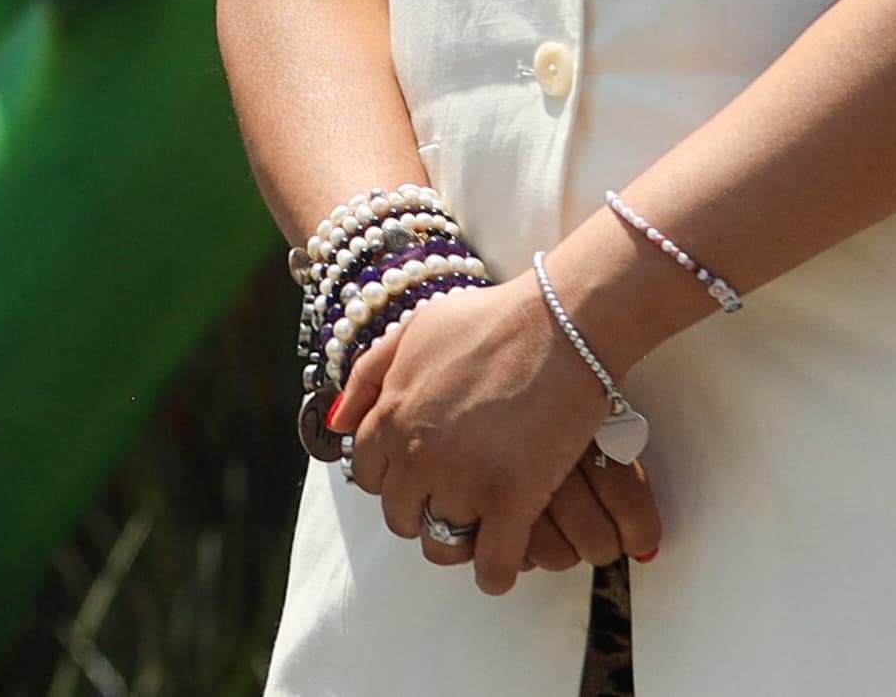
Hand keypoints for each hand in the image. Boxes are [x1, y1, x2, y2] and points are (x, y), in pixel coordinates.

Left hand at [334, 277, 637, 593]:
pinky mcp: (511, 500)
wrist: (558, 325)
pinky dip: (494, 574)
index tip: (416, 480)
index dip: (392, 480)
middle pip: (401, 514)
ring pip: (443, 542)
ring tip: (477, 532)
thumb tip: (337, 422)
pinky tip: (500, 568)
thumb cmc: (488, 321)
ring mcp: (462, 480)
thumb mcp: (410, 332)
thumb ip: (368, 376)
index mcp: (390, 416)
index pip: (368, 475)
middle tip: (451, 504)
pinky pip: (492, 564)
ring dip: (457, 542)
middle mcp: (416, 454)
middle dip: (422, 512)